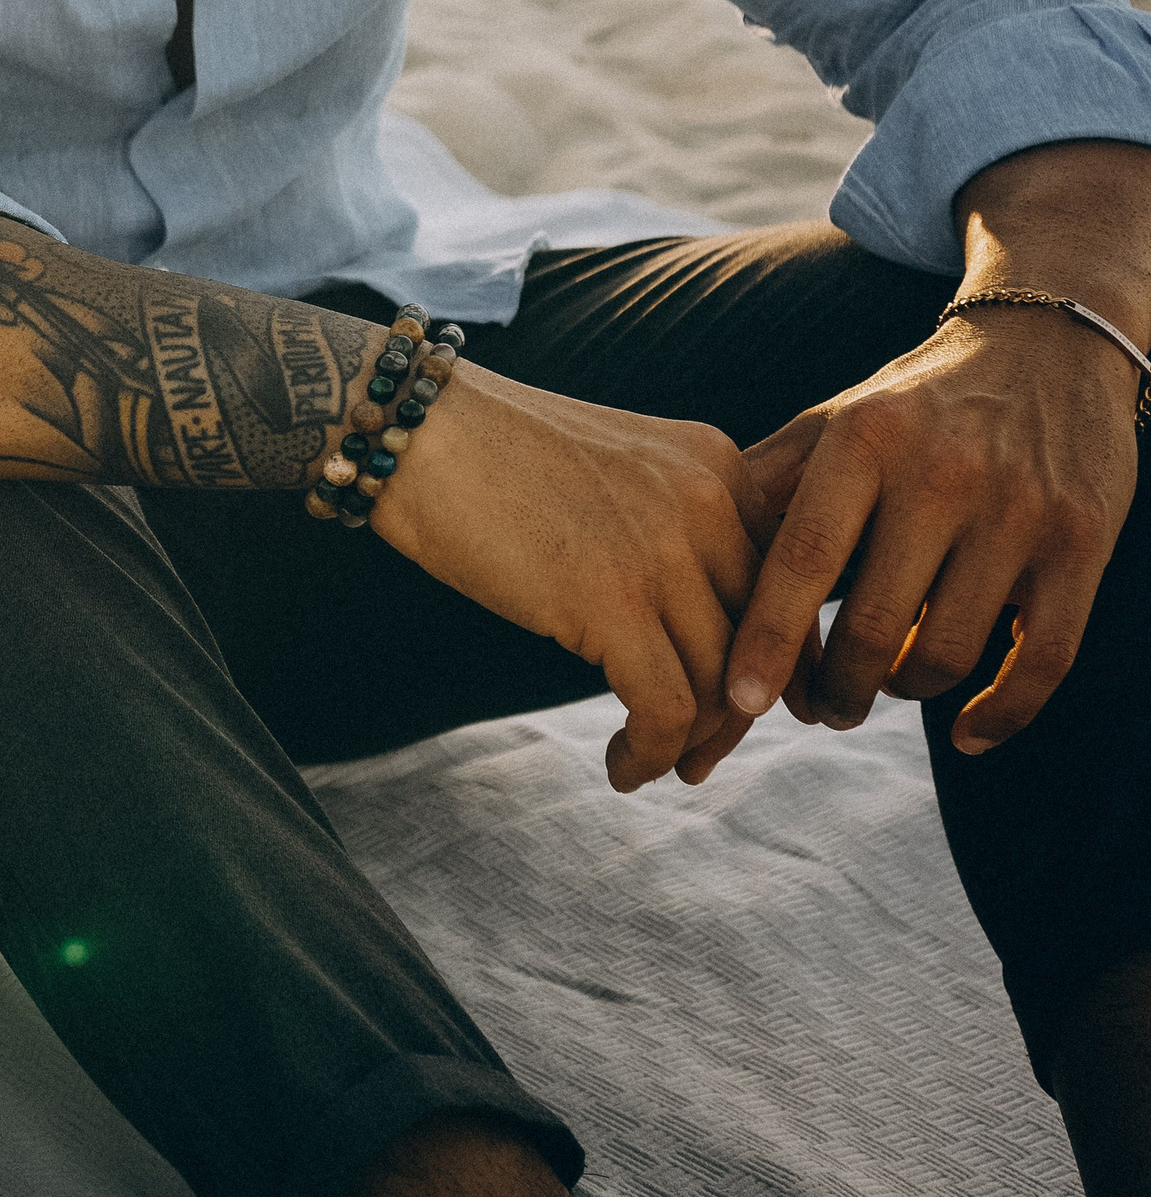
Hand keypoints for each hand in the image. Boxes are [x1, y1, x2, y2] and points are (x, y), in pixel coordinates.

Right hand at [375, 363, 763, 792]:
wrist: (414, 429)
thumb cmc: (493, 456)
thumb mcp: (616, 471)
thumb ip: (673, 524)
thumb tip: (699, 628)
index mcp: (714, 464)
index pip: (782, 584)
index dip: (768, 658)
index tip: (740, 703)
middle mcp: (706, 501)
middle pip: (763, 640)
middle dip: (739, 712)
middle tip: (699, 755)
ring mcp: (663, 549)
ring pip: (724, 684)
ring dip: (694, 744)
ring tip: (653, 763)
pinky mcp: (611, 599)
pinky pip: (666, 709)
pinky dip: (650, 753)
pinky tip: (621, 767)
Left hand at [719, 303, 1136, 757]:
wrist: (1048, 346)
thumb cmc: (916, 404)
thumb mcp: (838, 420)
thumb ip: (770, 481)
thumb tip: (686, 548)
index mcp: (865, 439)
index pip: (804, 557)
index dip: (769, 638)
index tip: (740, 700)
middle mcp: (942, 472)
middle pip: (872, 625)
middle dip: (837, 688)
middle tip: (823, 708)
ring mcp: (1018, 510)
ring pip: (947, 651)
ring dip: (905, 691)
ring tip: (886, 684)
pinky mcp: (1081, 544)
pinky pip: (1042, 662)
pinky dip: (1000, 715)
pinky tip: (965, 732)